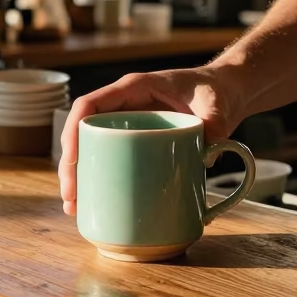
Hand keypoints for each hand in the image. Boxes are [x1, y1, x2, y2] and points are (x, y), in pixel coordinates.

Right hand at [58, 66, 246, 214]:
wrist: (226, 92)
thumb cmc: (216, 90)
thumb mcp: (217, 103)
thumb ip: (215, 123)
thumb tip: (206, 156)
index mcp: (134, 88)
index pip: (90, 105)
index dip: (73, 131)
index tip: (71, 161)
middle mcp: (124, 105)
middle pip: (83, 131)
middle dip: (71, 164)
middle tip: (71, 197)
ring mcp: (129, 124)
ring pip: (92, 147)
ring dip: (79, 176)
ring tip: (74, 207)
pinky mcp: (137, 141)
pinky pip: (110, 157)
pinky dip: (100, 179)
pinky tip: (94, 202)